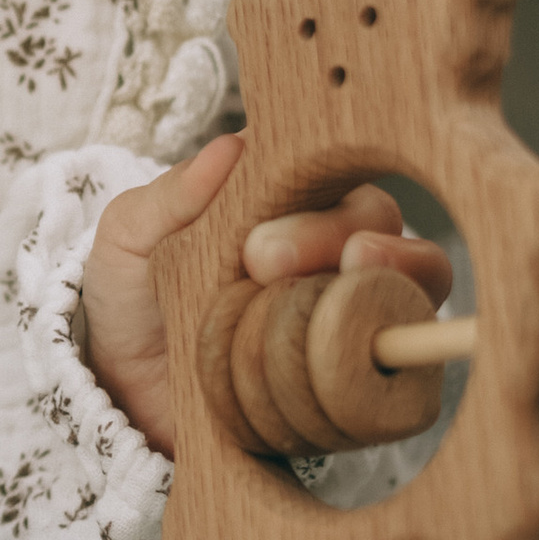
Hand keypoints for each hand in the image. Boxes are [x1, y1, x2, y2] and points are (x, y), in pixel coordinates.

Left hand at [81, 131, 454, 453]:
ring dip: (392, 294)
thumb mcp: (129, 238)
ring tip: (335, 313)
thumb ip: (172, 196)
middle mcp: (335, 255)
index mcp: (290, 206)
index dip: (316, 211)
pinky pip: (404, 370)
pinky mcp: (360, 376)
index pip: (336, 186)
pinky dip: (389, 365)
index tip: (260, 246)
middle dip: (340, 244)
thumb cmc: (132, 298)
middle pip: (386, 233)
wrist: (122, 392)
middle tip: (265, 269)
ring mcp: (354, 314)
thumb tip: (231, 147)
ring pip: (416, 291)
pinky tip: (346, 374)